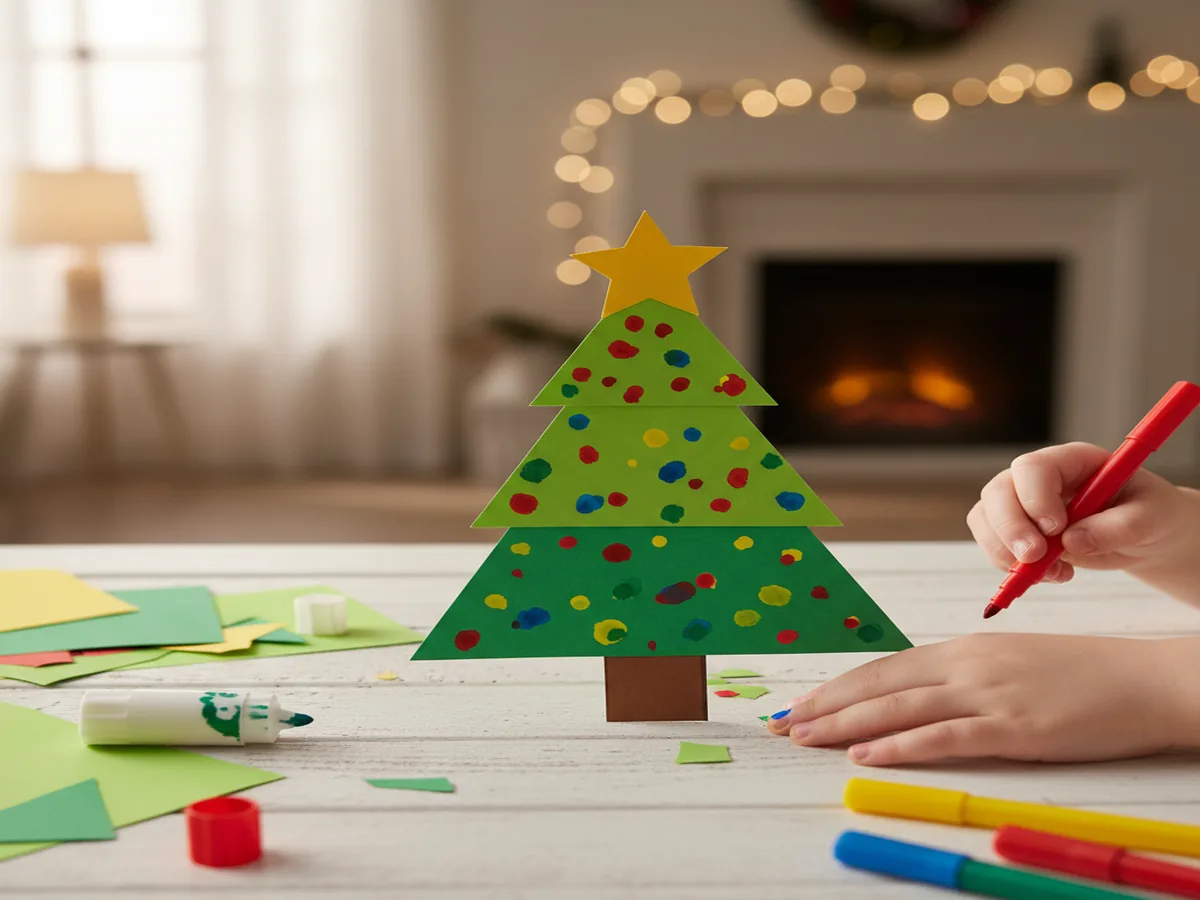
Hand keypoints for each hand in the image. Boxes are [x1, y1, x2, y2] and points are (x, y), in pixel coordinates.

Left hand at [767, 633, 1199, 765]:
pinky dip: (899, 746)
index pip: (884, 668)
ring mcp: (988, 695)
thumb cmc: (1080, 675)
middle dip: (824, 705)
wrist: (1144, 679)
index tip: (801, 702)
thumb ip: (963, 676)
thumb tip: (919, 695)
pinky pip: (943, 737)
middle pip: (879, 685)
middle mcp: (966, 665)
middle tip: (780, 722)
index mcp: (964, 648)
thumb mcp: (1010, 664)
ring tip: (803, 736)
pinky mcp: (1013, 728)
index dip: (838, 687)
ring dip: (844, 724)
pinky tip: (865, 755)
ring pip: (898, 708)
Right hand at [967, 442, 1196, 584]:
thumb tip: (1071, 541)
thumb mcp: (1152, 518)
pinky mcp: (1017, 530)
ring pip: (986, 518)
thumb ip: (1118, 526)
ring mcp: (1022, 503)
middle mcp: (1039, 478)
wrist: (1146, 535)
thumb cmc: (1152, 515)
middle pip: (998, 491)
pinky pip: (993, 544)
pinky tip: (1049, 575)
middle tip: (1033, 558)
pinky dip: (1010, 566)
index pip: (1033, 467)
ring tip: (1051, 573)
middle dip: (1009, 528)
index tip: (1054, 529)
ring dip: (1005, 551)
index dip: (1034, 498)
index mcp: (1073, 461)